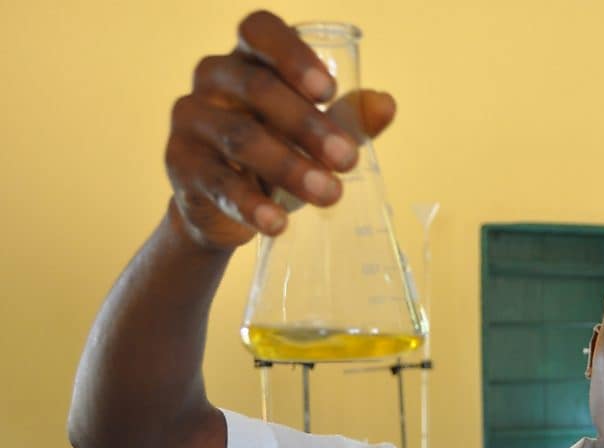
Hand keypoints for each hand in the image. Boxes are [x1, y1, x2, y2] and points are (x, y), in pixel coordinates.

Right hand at [165, 10, 396, 250]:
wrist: (229, 204)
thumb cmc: (278, 149)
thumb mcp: (316, 132)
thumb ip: (350, 118)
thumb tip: (384, 104)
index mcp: (249, 58)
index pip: (260, 30)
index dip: (292, 54)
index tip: (328, 90)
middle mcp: (213, 79)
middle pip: (257, 87)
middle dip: (308, 125)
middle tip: (349, 159)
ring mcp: (191, 120)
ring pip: (240, 137)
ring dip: (290, 167)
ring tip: (330, 194)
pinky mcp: (181, 164)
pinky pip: (219, 183)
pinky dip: (252, 205)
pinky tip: (278, 223)